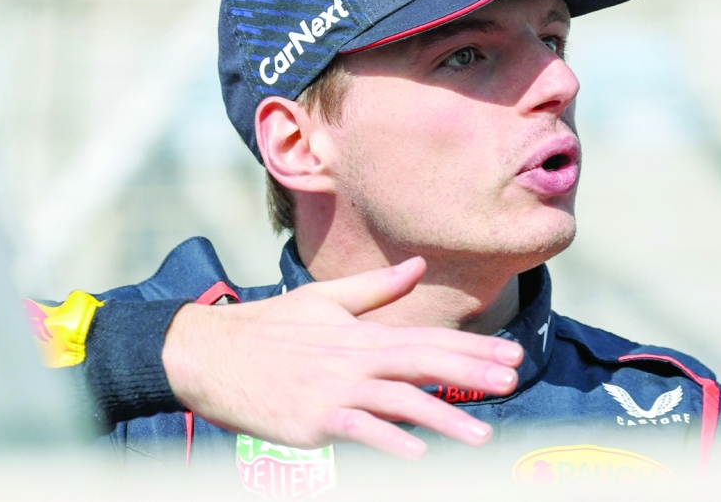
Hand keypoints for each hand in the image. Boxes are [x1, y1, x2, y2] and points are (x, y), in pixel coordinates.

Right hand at [162, 257, 522, 459]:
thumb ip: (376, 289)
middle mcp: (355, 359)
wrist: (208, 352)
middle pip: (424, 365)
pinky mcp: (312, 420)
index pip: (429, 339)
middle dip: (472, 373)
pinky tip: (417, 454)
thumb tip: (418, 266)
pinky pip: (358, 431)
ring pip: (399, 402)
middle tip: (512, 380)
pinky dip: (388, 441)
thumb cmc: (267, 327)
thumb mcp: (324, 300)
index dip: (473, 347)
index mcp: (362, 334)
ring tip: (482, 435)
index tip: (511, 355)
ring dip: (443, 418)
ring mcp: (335, 390)